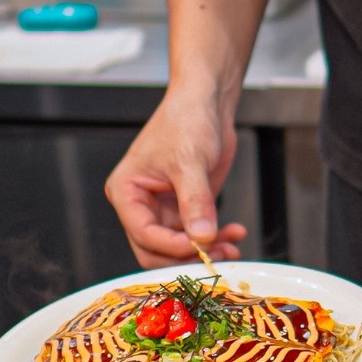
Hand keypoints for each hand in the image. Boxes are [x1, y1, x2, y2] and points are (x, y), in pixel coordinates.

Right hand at [104, 91, 247, 268]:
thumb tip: (201, 235)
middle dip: (188, 255)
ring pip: (179, 248)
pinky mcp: (185, 210)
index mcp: (127, 192)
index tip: (200, 246)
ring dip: (206, 250)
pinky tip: (234, 233)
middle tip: (218, 253)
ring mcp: (163, 210)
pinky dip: (215, 239)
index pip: (144, 235)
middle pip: (157, 250)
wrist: (206, 106)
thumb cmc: (186, 121)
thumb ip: (195, 201)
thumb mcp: (190, 162)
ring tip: (232, 244)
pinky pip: (197, 236)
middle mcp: (141, 205)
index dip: (172, 246)